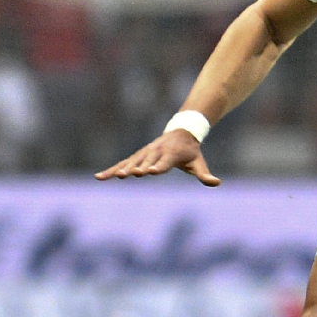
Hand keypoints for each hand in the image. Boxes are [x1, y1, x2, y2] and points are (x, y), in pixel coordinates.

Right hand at [95, 129, 219, 185]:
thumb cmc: (191, 152)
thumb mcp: (199, 163)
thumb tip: (217, 183)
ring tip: (114, 177)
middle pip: (145, 161)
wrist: (182, 132)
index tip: (150, 172)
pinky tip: (99, 177)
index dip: (158, 167)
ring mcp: (145, 153)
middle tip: (129, 175)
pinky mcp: (137, 156)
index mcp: (171, 154)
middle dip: (138, 168)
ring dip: (123, 169)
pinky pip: (123, 163)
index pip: (164, 162)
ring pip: (132, 162)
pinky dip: (111, 169)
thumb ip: (205, 175)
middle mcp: (156, 152)